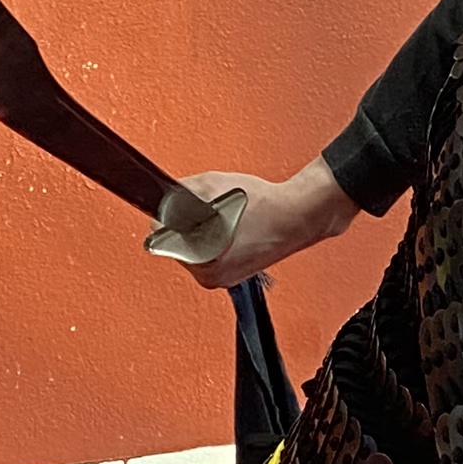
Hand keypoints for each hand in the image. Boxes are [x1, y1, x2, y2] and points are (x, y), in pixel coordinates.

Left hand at [165, 156, 359, 293]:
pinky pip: (211, 254)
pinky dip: (216, 239)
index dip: (170, 215)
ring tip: (225, 217)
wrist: (299, 216)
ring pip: (194, 250)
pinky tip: (231, 227)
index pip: (163, 238)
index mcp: (203, 263)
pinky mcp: (233, 274)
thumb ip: (182, 191)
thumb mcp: (215, 184)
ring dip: (201, 231)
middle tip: (210, 209)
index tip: (180, 206)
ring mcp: (223, 279)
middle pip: (178, 245)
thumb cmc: (268, 206)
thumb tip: (167, 197)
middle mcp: (212, 277)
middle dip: (187, 224)